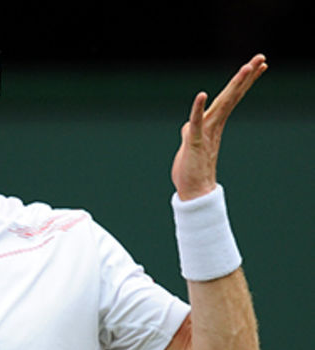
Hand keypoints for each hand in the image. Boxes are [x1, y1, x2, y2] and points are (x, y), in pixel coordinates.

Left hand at [172, 54, 267, 199]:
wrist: (193, 192)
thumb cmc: (191, 170)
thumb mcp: (188, 145)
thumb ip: (190, 133)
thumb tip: (187, 126)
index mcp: (213, 124)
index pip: (229, 98)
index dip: (242, 82)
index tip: (257, 65)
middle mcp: (213, 126)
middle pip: (231, 96)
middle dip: (245, 77)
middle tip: (261, 58)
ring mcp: (205, 133)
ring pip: (221, 105)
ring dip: (233, 86)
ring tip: (246, 68)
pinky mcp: (193, 142)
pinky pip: (196, 123)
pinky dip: (197, 109)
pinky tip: (202, 94)